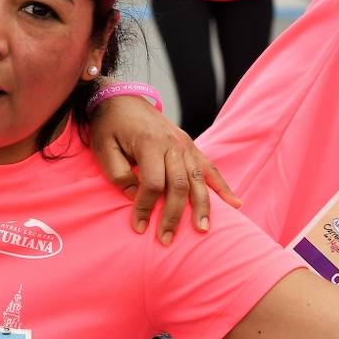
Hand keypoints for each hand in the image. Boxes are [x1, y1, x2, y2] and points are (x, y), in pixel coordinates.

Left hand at [89, 94, 240, 241]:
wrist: (120, 98)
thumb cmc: (109, 126)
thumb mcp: (103, 148)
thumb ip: (117, 174)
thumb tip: (133, 196)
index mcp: (150, 144)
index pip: (152, 184)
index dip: (145, 207)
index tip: (138, 226)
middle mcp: (173, 145)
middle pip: (179, 185)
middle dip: (174, 215)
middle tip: (167, 239)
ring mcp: (185, 145)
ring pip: (198, 180)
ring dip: (202, 207)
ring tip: (204, 229)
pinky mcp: (191, 146)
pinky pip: (210, 169)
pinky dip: (223, 187)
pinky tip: (235, 204)